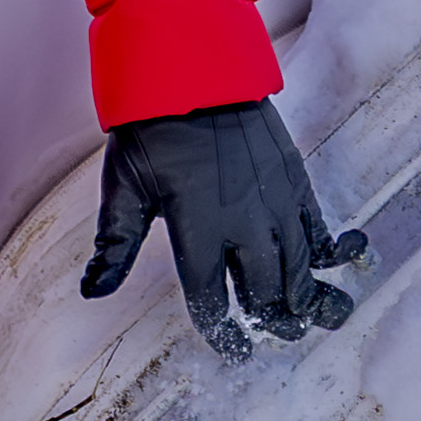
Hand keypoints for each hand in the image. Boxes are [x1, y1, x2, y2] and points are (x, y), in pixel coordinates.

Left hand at [75, 101, 362, 358]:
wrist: (196, 70)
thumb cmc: (152, 130)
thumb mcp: (124, 187)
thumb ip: (113, 245)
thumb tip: (92, 291)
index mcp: (197, 227)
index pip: (212, 299)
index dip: (224, 333)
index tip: (235, 350)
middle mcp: (243, 220)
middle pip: (265, 290)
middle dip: (272, 319)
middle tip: (275, 332)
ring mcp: (274, 199)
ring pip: (299, 266)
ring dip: (302, 295)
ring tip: (305, 315)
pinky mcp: (293, 178)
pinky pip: (317, 227)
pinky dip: (326, 253)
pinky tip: (328, 267)